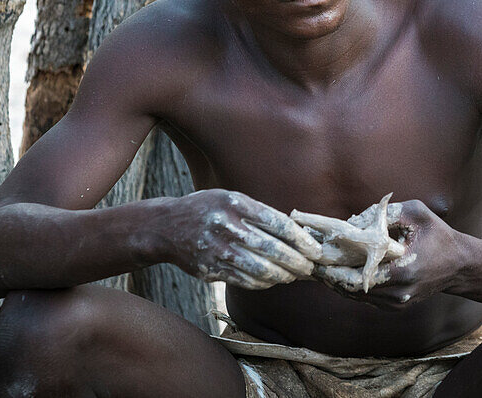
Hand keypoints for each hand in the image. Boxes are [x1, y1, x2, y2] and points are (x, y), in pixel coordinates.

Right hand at [163, 189, 322, 289]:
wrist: (166, 226)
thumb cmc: (208, 210)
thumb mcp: (230, 199)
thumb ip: (258, 213)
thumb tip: (297, 234)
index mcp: (235, 202)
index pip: (277, 222)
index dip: (300, 239)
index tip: (315, 249)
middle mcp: (226, 225)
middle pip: (272, 249)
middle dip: (296, 262)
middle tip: (310, 268)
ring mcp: (217, 249)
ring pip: (260, 269)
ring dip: (282, 276)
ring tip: (293, 276)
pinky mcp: (210, 268)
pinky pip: (244, 280)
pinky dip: (263, 282)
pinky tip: (271, 280)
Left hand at [317, 199, 465, 308]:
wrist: (459, 265)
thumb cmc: (438, 235)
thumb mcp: (416, 213)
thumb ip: (385, 212)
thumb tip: (353, 221)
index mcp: (403, 270)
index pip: (358, 274)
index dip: (334, 266)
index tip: (317, 254)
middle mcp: (398, 292)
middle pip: (351, 288)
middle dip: (328, 274)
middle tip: (310, 260)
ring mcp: (396, 303)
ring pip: (355, 295)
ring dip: (335, 281)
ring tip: (316, 265)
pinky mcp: (395, 305)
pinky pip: (364, 297)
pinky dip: (348, 285)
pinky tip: (334, 272)